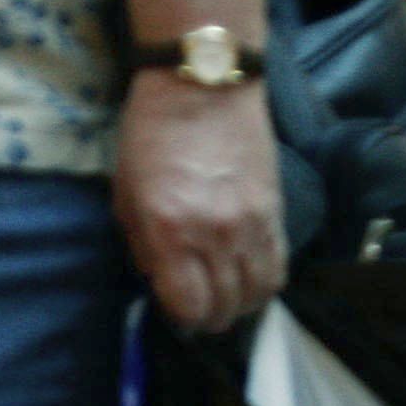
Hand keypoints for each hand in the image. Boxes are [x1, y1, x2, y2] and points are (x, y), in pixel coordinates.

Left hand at [115, 74, 285, 334]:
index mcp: (171, 233)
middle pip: (225, 305)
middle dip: (210, 318)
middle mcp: (217, 235)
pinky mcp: (276, 209)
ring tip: (226, 301)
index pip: (189, 306)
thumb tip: (162, 284)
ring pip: (259, 291)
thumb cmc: (151, 139)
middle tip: (200, 313)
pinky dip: (264, 281)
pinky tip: (249, 279)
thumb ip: (144, 247)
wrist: (205, 86)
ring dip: (240, 304)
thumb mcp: (127, 198)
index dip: (182, 319)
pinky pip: (279, 263)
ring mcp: (252, 223)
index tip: (175, 314)